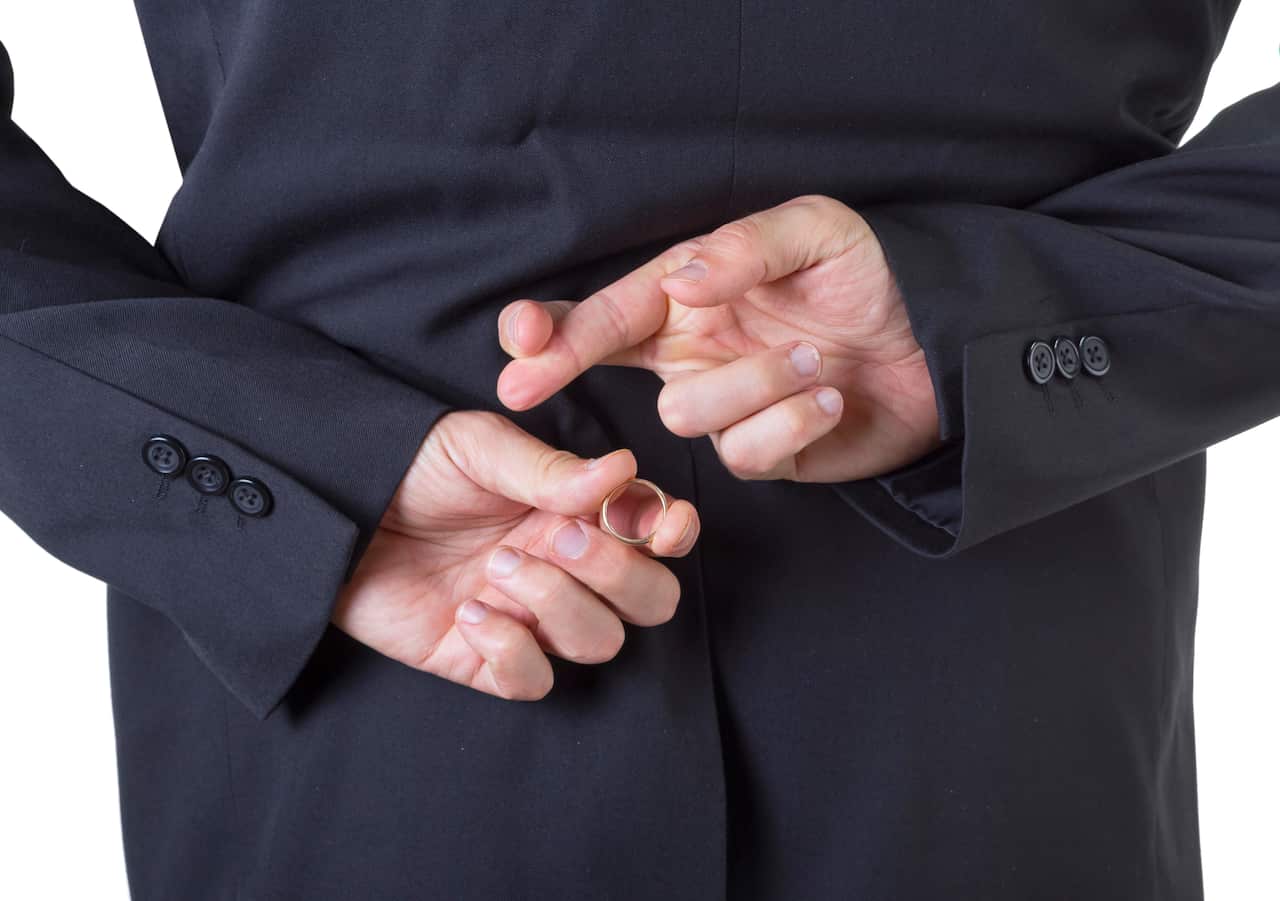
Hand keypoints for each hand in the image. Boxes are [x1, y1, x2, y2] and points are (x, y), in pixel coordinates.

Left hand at [333, 410, 698, 700]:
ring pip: (599, 641)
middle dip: (622, 575)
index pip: (654, 533)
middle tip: (566, 540)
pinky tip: (472, 613)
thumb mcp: (477, 448)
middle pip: (648, 601)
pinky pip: (533, 680)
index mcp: (573, 510)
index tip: (661, 524)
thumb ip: (551, 469)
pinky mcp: (483, 659)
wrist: (329, 510)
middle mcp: (564, 567)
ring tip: (497, 568)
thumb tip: (623, 470)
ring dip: (559, 604)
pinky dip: (514, 652)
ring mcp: (529, 616)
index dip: (672, 533)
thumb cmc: (405, 466)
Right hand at [495, 194, 940, 482]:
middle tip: (532, 379)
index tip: (517, 346)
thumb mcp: (818, 232)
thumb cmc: (875, 277)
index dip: (553, 328)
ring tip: (816, 361)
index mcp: (693, 294)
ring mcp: (727, 405)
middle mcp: (696, 350)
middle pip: (609, 364)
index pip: (609, 309)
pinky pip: (745, 452)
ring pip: (683, 415)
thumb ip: (745, 248)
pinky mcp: (764, 453)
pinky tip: (832, 400)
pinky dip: (791, 423)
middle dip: (570, 364)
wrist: (942, 347)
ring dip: (751, 385)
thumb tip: (678, 281)